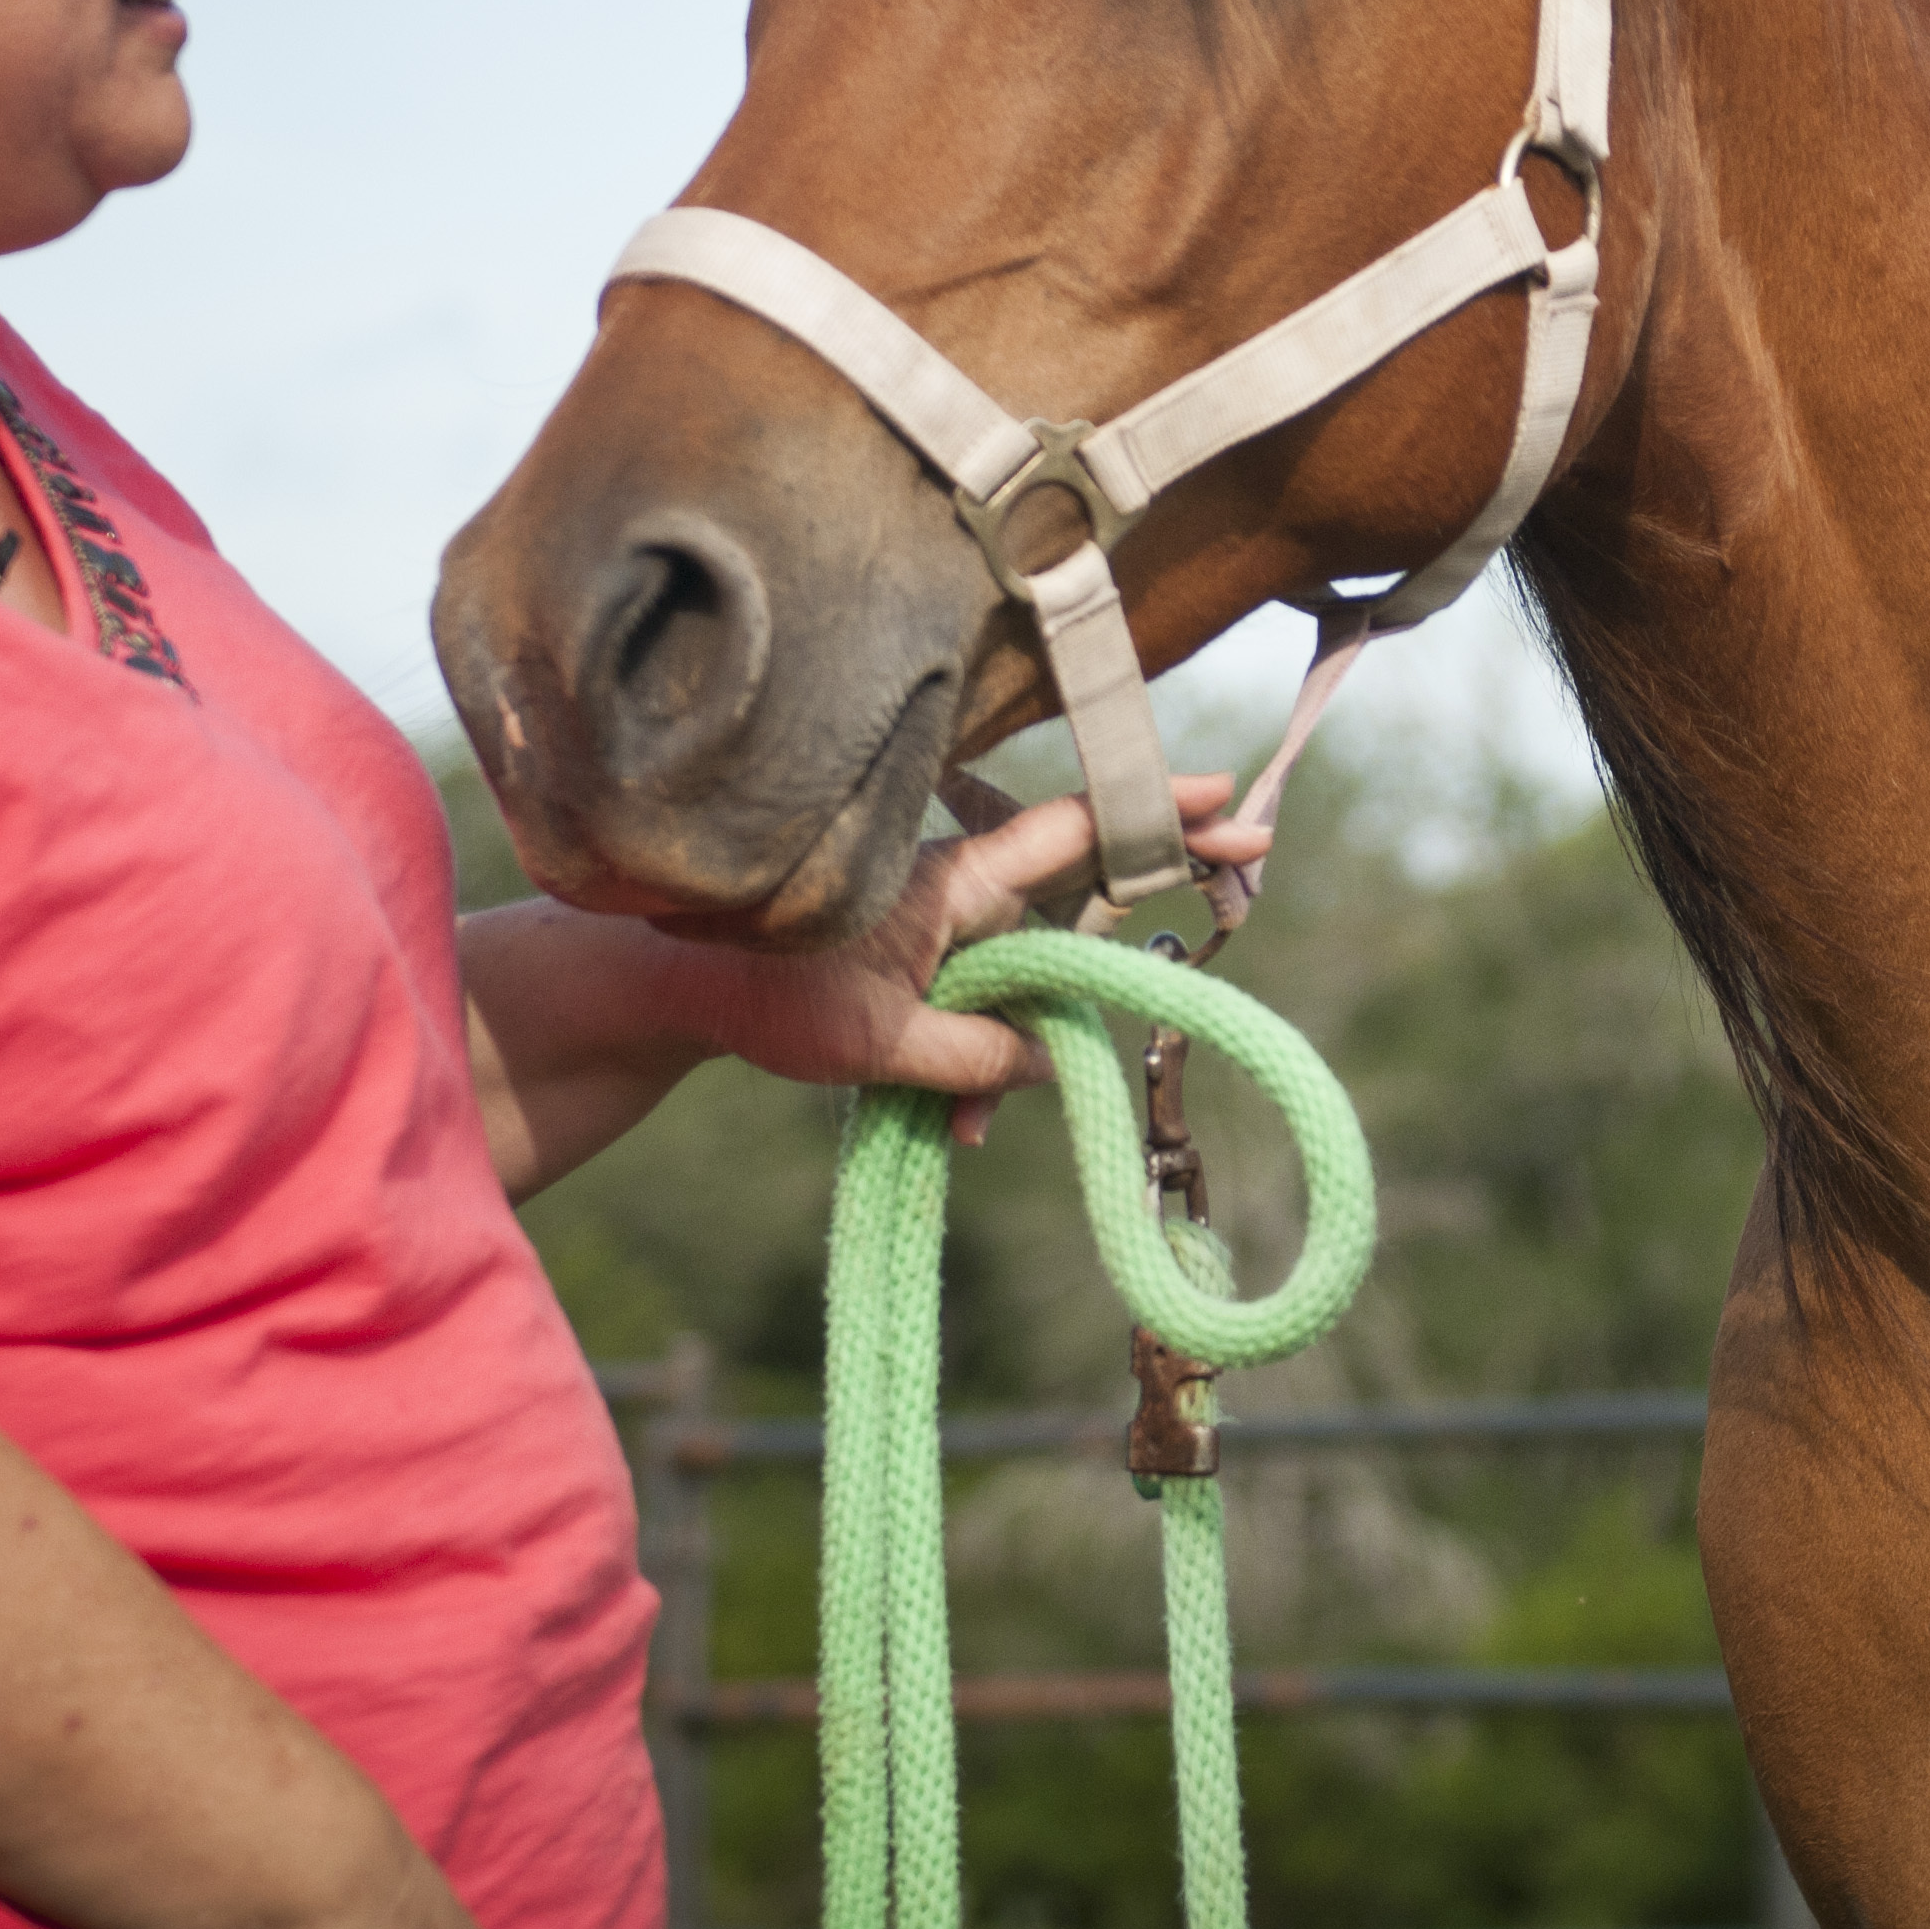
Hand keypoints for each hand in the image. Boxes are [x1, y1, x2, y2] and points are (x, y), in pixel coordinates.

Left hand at [687, 777, 1268, 1137]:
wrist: (682, 988)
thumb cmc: (769, 997)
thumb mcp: (880, 1045)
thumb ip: (978, 1054)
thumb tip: (1053, 1061)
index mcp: (954, 883)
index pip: (1072, 834)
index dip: (1154, 815)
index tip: (1228, 800)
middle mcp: (960, 886)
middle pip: (1078, 887)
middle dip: (1147, 889)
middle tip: (1247, 858)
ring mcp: (947, 916)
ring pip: (1032, 962)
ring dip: (1028, 1037)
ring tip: (968, 1127)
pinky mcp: (928, 950)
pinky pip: (991, 990)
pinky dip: (987, 1053)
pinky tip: (956, 1122)